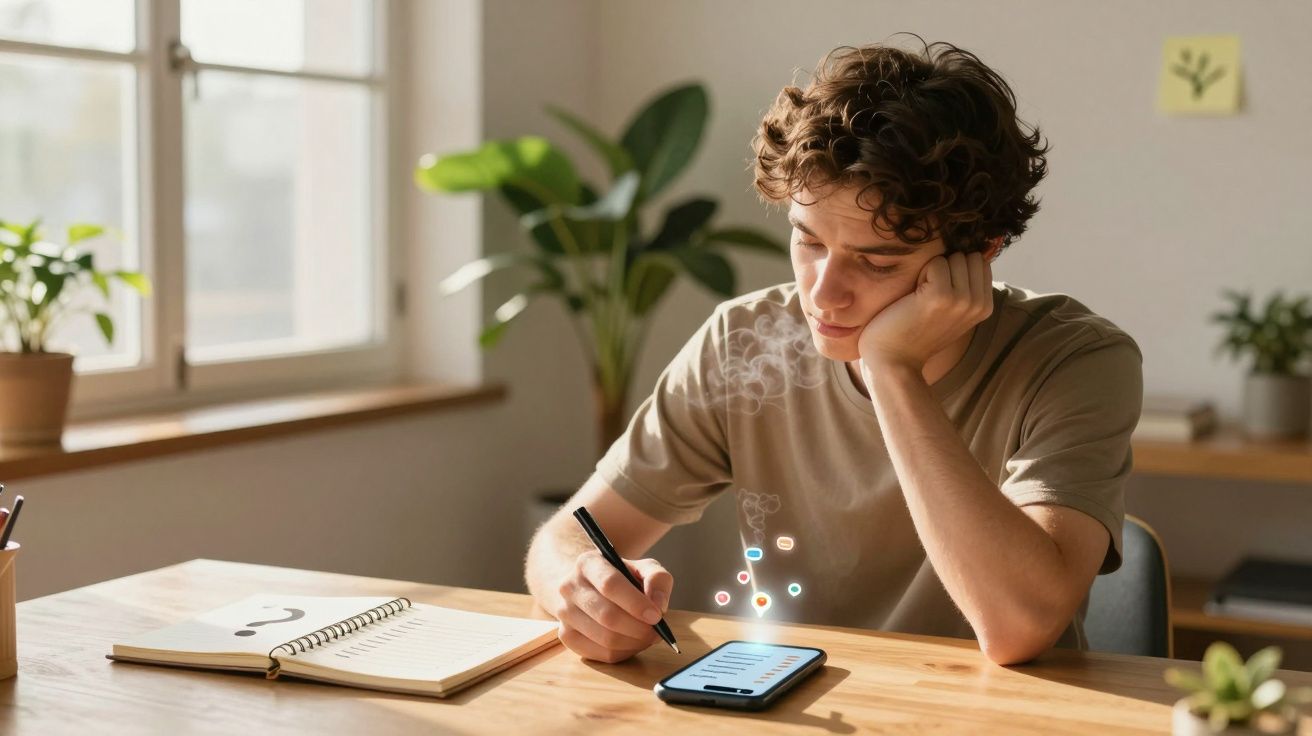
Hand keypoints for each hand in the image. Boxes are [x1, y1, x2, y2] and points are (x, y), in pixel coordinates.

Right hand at [549, 550, 672, 662]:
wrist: (591, 587)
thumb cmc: (622, 579)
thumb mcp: (643, 569)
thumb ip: (658, 580)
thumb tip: (658, 605)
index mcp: (588, 563)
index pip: (610, 584)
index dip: (636, 603)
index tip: (656, 616)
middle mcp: (570, 586)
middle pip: (607, 616)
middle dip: (638, 628)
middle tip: (656, 631)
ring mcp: (564, 613)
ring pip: (605, 638)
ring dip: (634, 643)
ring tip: (647, 636)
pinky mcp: (566, 636)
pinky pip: (600, 654)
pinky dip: (623, 653)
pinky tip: (631, 643)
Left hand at [857, 250, 993, 373]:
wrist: (893, 361)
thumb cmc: (914, 331)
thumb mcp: (951, 311)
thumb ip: (966, 286)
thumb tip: (973, 250)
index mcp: (985, 306)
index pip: (978, 261)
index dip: (954, 271)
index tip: (938, 295)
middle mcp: (979, 304)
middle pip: (968, 256)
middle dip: (946, 267)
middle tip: (927, 296)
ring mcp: (962, 300)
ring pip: (953, 257)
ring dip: (932, 271)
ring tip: (920, 297)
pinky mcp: (941, 296)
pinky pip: (935, 262)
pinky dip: (920, 274)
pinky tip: (912, 298)